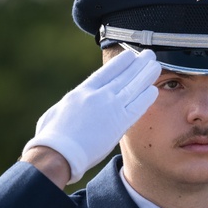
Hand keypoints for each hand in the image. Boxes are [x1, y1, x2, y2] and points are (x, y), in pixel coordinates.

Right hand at [23, 48, 161, 183]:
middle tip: (149, 55)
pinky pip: (137, 107)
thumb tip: (70, 107)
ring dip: (146, 75)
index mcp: (81, 92)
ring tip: (156, 65)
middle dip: (138, 64)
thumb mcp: (56, 113)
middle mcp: (98, 96)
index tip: (130, 55)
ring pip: (132, 87)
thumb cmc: (51, 138)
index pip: (105, 73)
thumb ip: (70, 107)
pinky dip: (146, 97)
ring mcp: (110, 108)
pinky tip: (154, 90)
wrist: (59, 152)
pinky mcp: (119, 123)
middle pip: (123, 76)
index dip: (120, 63)